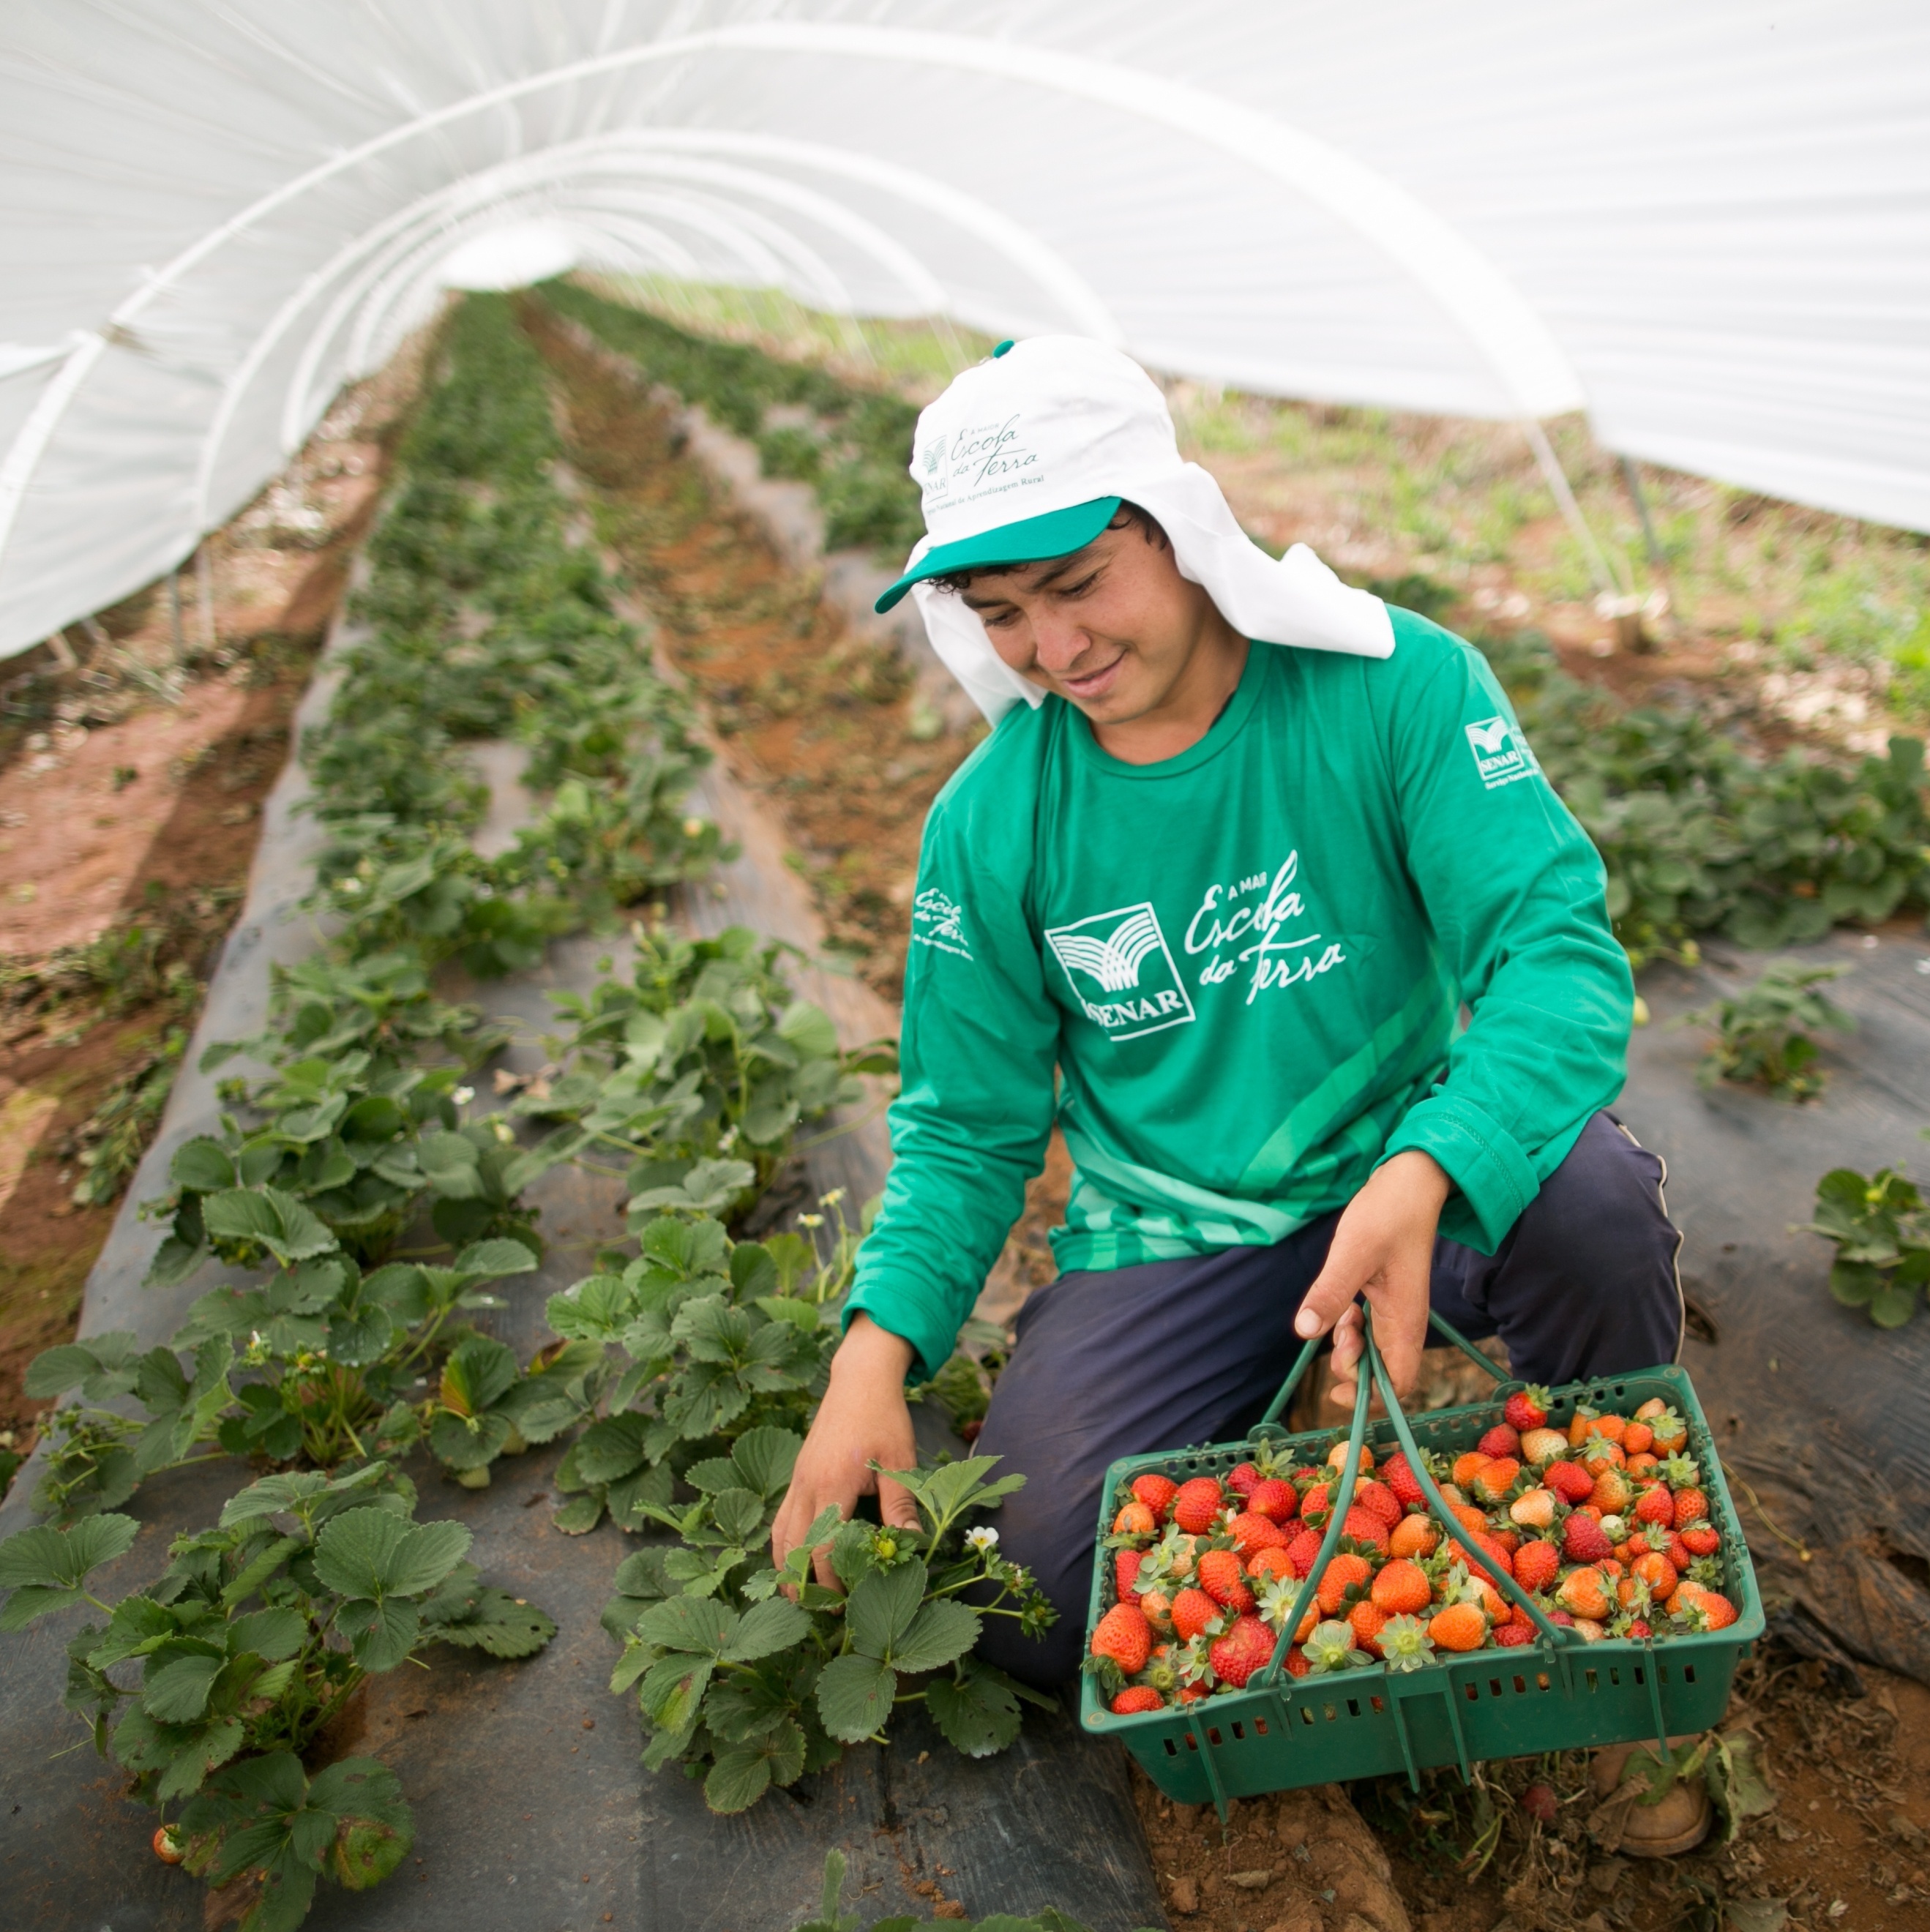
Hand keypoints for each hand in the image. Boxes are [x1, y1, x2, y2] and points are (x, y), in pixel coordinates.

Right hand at [771, 1314, 919, 1590]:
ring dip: (787, 1569)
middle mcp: (807, 1486)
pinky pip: (780, 1518)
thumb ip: (902, 1506)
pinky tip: (793, 1561)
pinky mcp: (796, 1475)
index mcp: (833, 1484)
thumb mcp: (900, 1461)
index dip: (831, 1581)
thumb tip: (911, 1546)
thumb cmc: (884, 1418)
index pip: (824, 1548)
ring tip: (801, 1598)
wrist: (859, 1379)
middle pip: (794, 1548)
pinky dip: (782, 1545)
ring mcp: (797, 1480)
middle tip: (821, 1614)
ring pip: (780, 1535)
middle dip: (804, 1585)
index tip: (844, 1606)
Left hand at [1293, 1151, 1450, 1408]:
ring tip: (1340, 1314)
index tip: (1336, 1382)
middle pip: (1381, 1373)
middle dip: (1352, 1366)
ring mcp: (1396, 1310)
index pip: (1398, 1384)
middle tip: (1338, 1330)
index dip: (1368, 1395)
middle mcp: (1405, 1323)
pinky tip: (1342, 1303)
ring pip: (1371, 1350)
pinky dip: (1350, 1325)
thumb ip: (1330, 1292)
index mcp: (1406, 1322)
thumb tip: (1304, 1332)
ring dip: (1349, 1344)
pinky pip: (1368, 1328)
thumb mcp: (1353, 1252)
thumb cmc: (1387, 1214)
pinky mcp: (1386, 1297)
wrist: (1408, 1182)